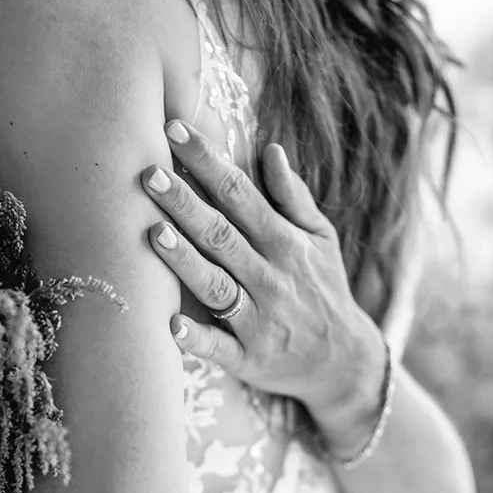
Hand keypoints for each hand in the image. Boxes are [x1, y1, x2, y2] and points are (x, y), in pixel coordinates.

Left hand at [140, 120, 389, 456]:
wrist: (343, 362)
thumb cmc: (324, 291)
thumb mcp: (321, 239)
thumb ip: (293, 197)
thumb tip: (271, 149)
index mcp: (285, 243)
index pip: (241, 194)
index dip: (208, 162)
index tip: (175, 130)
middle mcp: (271, 277)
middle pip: (222, 235)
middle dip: (185, 203)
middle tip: (149, 174)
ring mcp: (259, 319)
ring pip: (216, 285)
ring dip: (185, 260)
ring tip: (153, 233)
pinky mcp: (249, 358)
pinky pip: (220, 348)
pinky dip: (197, 339)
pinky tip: (171, 326)